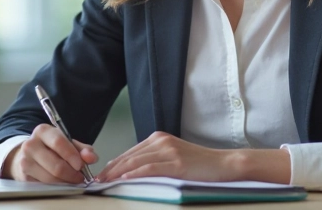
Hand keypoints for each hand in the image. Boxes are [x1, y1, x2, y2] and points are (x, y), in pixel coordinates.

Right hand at [3, 124, 97, 182]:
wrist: (29, 154)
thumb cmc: (51, 147)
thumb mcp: (67, 143)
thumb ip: (82, 149)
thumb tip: (92, 157)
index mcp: (43, 131)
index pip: (59, 143)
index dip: (72, 156)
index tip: (81, 165)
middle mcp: (30, 145)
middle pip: (56, 165)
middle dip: (72, 174)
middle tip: (80, 177)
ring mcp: (25, 161)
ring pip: (51, 178)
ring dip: (66, 182)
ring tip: (72, 179)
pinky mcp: (24, 177)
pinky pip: (45, 186)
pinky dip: (56, 187)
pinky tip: (60, 182)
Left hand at [97, 131, 240, 181]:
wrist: (224, 164)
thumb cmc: (200, 164)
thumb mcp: (173, 157)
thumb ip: (155, 160)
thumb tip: (132, 172)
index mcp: (159, 138)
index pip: (129, 152)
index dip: (113, 164)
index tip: (101, 175)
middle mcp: (161, 141)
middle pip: (129, 156)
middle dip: (111, 170)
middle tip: (97, 181)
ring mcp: (169, 150)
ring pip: (136, 162)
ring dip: (117, 174)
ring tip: (105, 183)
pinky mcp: (176, 162)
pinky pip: (150, 168)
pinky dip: (135, 174)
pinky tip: (124, 180)